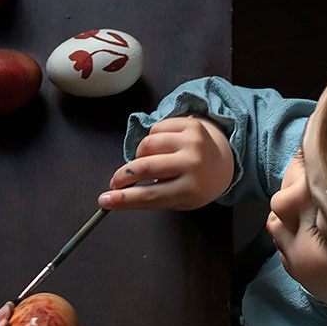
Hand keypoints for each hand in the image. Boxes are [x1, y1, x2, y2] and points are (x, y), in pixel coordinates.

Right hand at [97, 116, 232, 210]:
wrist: (222, 163)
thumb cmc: (194, 186)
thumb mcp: (176, 199)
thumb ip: (147, 198)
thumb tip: (110, 198)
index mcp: (191, 189)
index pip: (150, 195)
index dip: (124, 198)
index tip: (104, 200)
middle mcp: (193, 163)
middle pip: (145, 168)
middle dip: (123, 176)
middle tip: (115, 182)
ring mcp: (192, 141)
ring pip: (147, 144)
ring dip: (140, 156)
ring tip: (149, 163)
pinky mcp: (190, 124)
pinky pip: (155, 129)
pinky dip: (152, 140)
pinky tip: (162, 148)